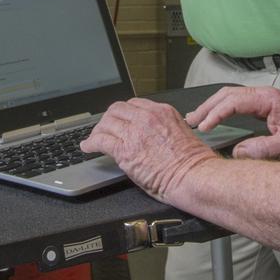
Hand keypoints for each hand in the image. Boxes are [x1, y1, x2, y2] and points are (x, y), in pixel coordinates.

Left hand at [80, 98, 217, 201]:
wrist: (192, 176)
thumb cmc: (193, 162)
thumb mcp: (181, 132)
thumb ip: (163, 127)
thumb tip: (151, 134)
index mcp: (162, 111)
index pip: (134, 104)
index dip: (123, 113)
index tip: (119, 120)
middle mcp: (147, 117)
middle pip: (117, 110)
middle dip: (108, 119)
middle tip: (104, 128)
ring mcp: (134, 132)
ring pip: (106, 123)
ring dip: (98, 131)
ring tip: (93, 139)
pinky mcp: (124, 150)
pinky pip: (100, 141)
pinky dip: (91, 143)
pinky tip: (87, 147)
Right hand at [187, 86, 279, 159]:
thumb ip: (264, 149)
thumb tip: (238, 153)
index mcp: (267, 99)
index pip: (232, 101)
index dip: (215, 114)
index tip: (203, 128)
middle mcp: (263, 94)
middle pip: (226, 94)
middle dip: (206, 107)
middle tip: (189, 122)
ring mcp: (263, 98)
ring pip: (230, 96)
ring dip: (211, 106)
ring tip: (195, 119)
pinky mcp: (264, 105)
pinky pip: (237, 102)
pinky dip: (221, 108)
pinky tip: (214, 118)